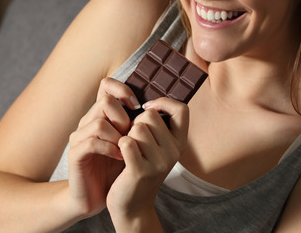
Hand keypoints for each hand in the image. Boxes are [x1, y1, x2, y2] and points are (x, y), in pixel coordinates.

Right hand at [67, 77, 139, 217]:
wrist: (96, 196)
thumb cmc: (116, 168)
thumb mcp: (131, 142)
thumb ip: (137, 124)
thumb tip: (156, 107)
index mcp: (101, 115)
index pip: (106, 85)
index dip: (122, 90)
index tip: (138, 106)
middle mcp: (88, 121)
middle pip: (105, 101)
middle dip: (124, 118)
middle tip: (131, 135)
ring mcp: (80, 137)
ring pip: (99, 122)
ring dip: (118, 135)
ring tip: (127, 149)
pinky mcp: (75, 155)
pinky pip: (92, 143)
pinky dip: (109, 149)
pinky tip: (120, 157)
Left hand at [106, 97, 189, 223]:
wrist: (131, 204)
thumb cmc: (139, 167)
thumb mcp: (155, 145)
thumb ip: (156, 124)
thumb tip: (146, 96)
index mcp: (180, 142)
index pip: (181, 109)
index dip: (163, 102)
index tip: (148, 108)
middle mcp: (174, 152)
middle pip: (150, 115)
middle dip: (136, 122)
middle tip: (133, 139)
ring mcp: (160, 162)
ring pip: (137, 127)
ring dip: (126, 134)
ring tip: (127, 149)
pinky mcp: (141, 171)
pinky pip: (127, 142)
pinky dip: (119, 144)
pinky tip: (120, 155)